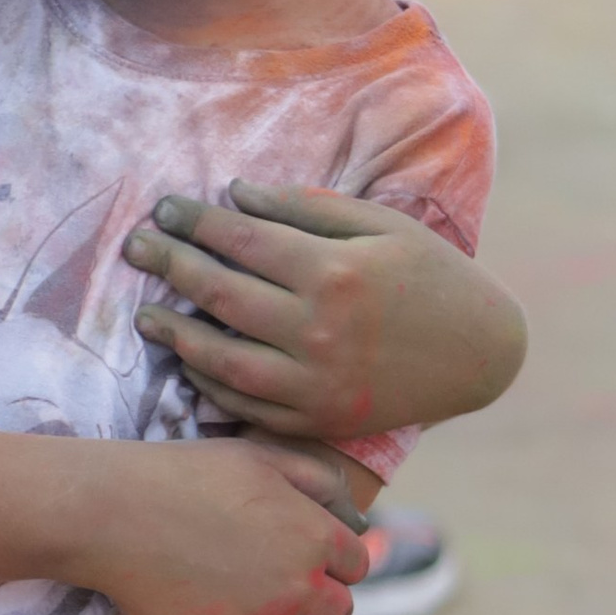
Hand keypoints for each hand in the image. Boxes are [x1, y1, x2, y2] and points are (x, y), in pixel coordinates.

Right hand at [77, 432, 365, 614]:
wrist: (112, 512)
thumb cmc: (183, 475)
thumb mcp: (260, 456)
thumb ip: (321, 481)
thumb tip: (359, 521)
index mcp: (315, 535)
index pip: (356, 564)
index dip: (332, 560)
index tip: (302, 558)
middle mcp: (299, 587)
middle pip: (339, 610)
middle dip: (316, 600)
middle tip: (278, 587)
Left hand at [126, 179, 521, 440]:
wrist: (480, 354)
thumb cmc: (432, 277)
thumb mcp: (382, 226)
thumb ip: (306, 208)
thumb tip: (236, 194)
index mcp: (335, 272)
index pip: (242, 240)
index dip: (195, 222)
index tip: (164, 209)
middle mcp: (319, 330)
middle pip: (221, 294)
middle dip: (170, 266)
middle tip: (135, 249)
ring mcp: (316, 382)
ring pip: (223, 360)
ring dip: (177, 336)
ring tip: (146, 316)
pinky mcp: (318, 420)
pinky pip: (248, 407)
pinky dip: (212, 386)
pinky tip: (191, 364)